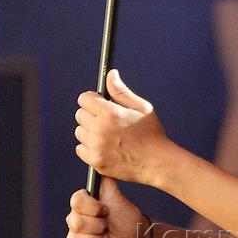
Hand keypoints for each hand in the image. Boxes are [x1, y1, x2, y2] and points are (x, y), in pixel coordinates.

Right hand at [65, 177, 151, 237]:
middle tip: (109, 224)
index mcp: (82, 204)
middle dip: (99, 225)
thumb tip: (102, 160)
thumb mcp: (117, 197)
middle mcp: (75, 219)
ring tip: (110, 236)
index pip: (76, 201)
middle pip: (76, 222)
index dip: (93, 207)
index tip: (107, 209)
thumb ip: (106, 180)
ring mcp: (76, 237)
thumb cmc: (126, 216)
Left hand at [74, 68, 170, 182]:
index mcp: (110, 113)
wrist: (157, 162)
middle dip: (91, 116)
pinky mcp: (95, 161)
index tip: (99, 105)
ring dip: (89, 132)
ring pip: (79, 132)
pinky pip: (80, 149)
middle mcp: (100, 129)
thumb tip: (110, 75)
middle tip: (107, 123)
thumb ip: (121, 91)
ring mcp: (96, 146)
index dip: (92, 100)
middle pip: (80, 115)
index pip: (84, 99)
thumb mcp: (141, 108)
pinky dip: (89, 148)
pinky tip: (104, 148)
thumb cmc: (152, 135)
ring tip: (107, 136)